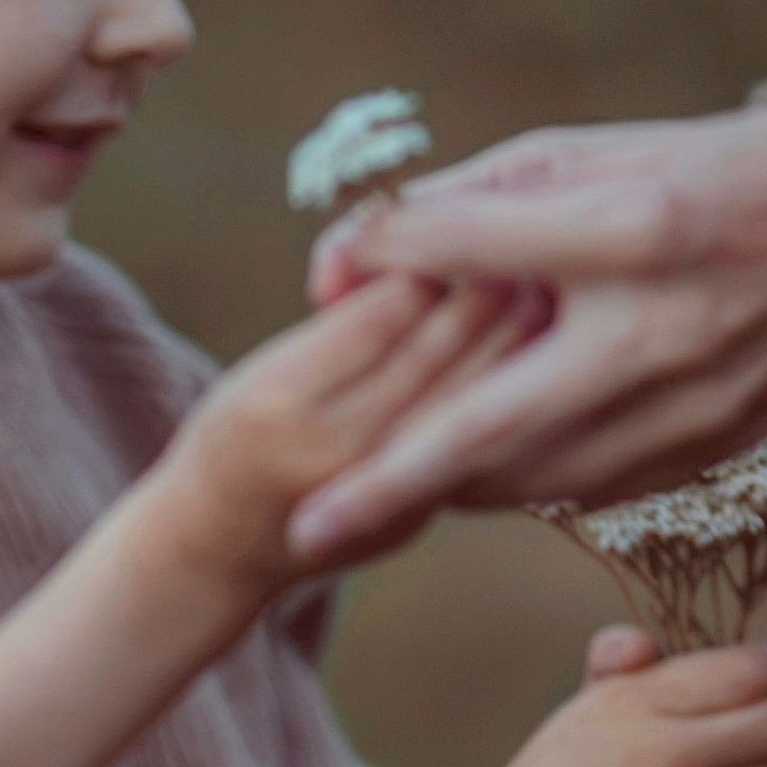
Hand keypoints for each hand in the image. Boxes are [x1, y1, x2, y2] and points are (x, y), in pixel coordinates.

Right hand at [149, 271, 538, 615]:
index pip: (380, 315)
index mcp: (280, 400)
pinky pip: (474, 441)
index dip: (433, 261)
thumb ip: (346, 323)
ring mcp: (379, 494)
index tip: (468, 217)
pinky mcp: (417, 515)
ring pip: (465, 398)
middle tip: (533, 238)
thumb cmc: (238, 434)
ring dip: (511, 337)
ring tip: (544, 284)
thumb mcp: (266, 367)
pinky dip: (506, 389)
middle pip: (433, 355)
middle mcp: (333, 450)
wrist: (222, 549)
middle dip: (488, 290)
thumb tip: (441, 262)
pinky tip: (535, 350)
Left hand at [287, 106, 766, 561]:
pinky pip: (588, 483)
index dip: (383, 262)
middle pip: (482, 428)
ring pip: (530, 476)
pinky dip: (527, 476)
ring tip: (379, 490)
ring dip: (451, 485)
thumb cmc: (731, 170)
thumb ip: (472, 203)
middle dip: (385, 487)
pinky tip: (487, 463)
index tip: (325, 285)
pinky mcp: (712, 448)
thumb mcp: (600, 151)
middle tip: (303, 530)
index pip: (462, 251)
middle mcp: (655, 329)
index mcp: (629, 227)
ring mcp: (690, 404)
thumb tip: (354, 258)